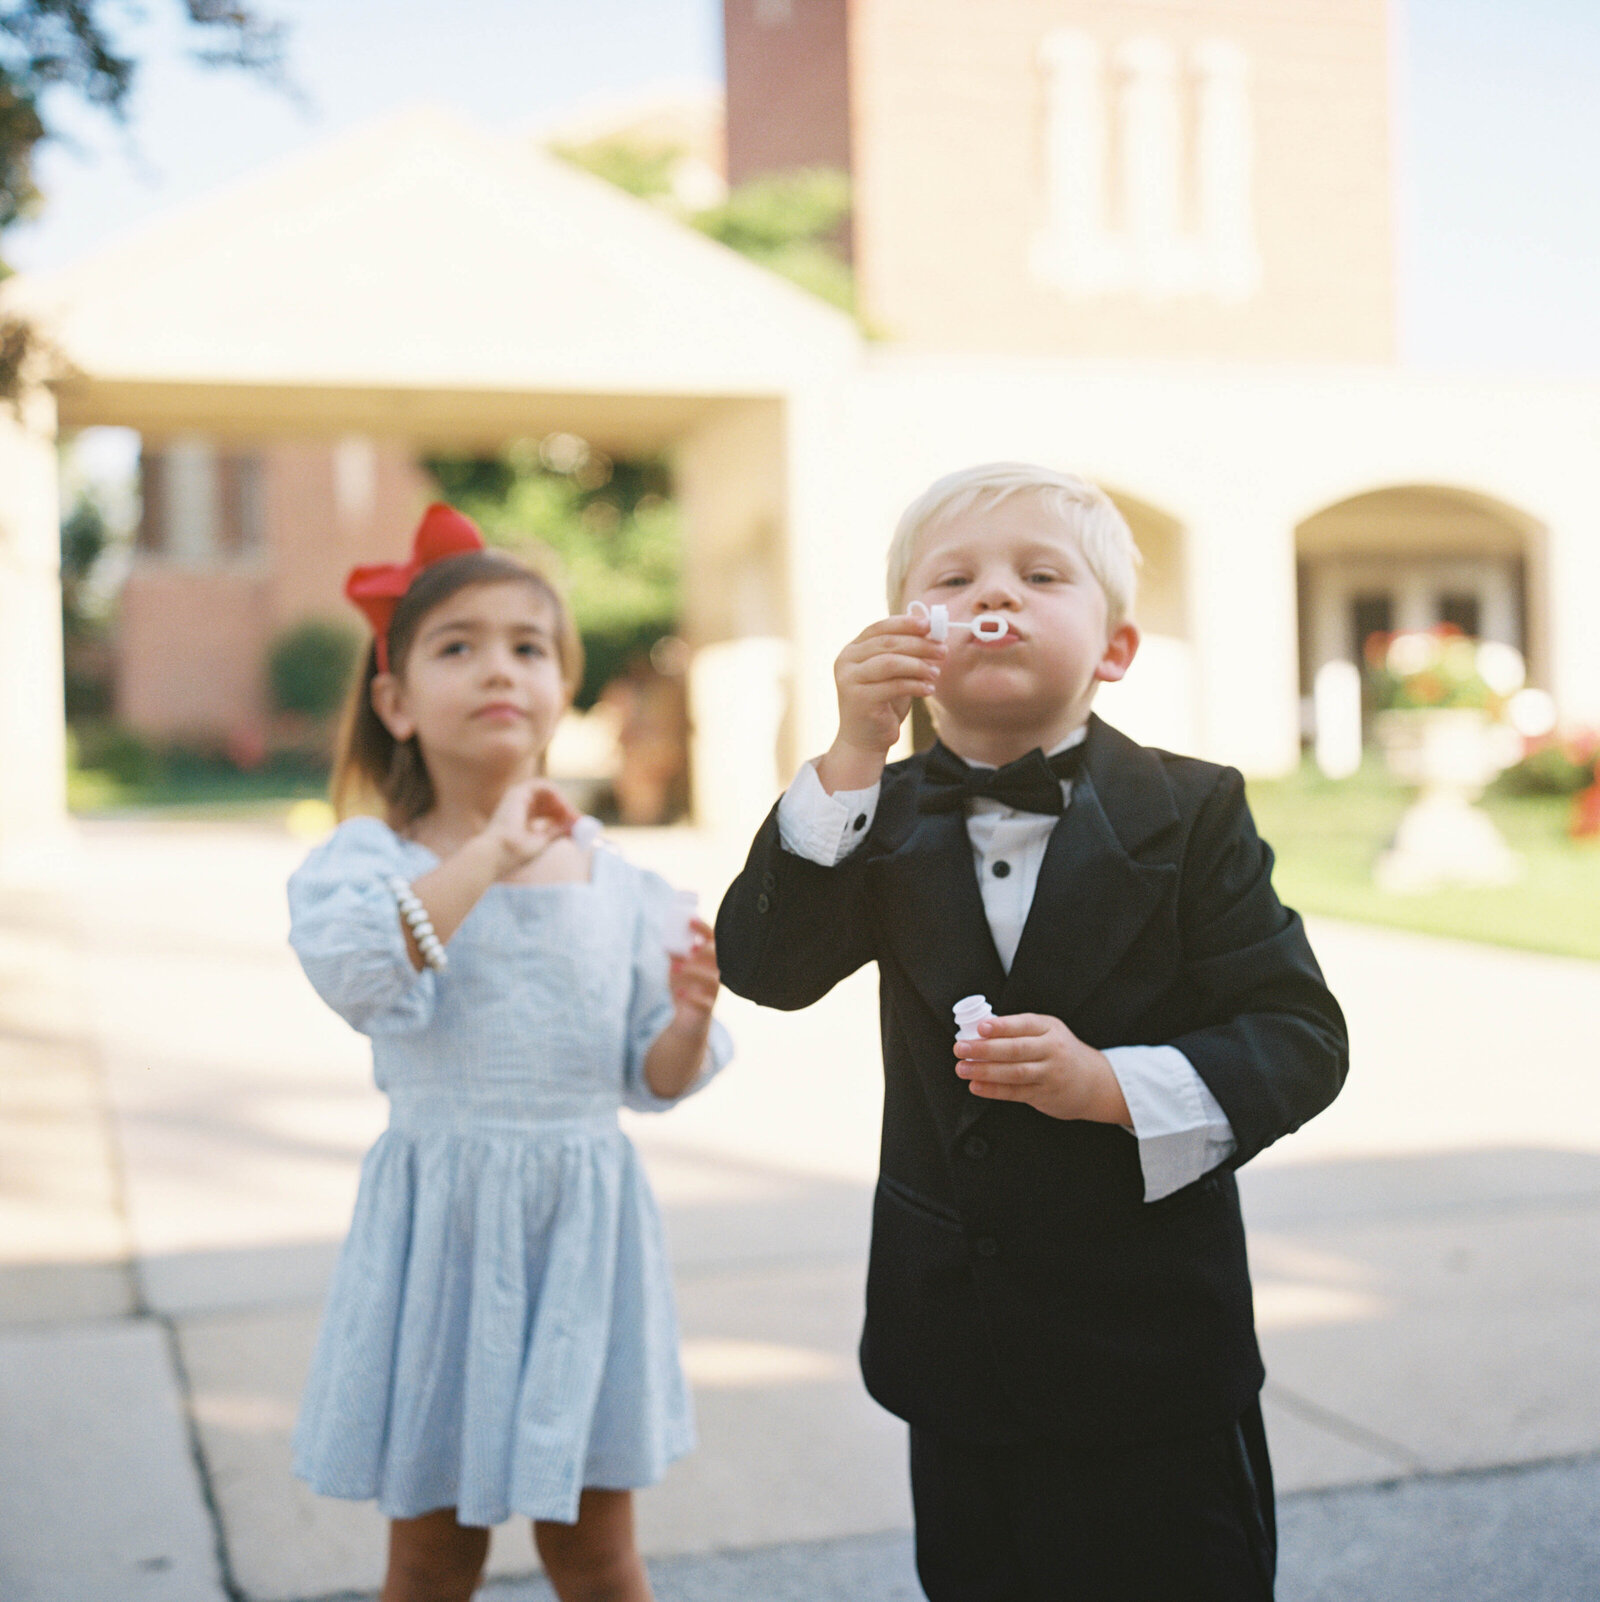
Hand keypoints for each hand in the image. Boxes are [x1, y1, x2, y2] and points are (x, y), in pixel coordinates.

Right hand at [484, 778, 580, 874]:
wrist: (497, 854)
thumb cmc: (516, 854)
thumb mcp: (543, 841)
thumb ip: (557, 831)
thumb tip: (574, 827)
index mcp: (521, 819)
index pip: (547, 812)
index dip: (564, 816)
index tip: (578, 824)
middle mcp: (518, 806)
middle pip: (549, 801)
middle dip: (566, 809)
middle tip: (579, 820)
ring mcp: (517, 797)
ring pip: (548, 793)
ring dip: (563, 803)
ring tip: (570, 817)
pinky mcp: (518, 792)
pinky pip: (544, 786)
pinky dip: (557, 795)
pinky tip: (563, 809)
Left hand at [668, 918, 720, 1026]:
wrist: (687, 1021)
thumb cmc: (684, 988)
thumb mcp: (677, 969)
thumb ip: (676, 955)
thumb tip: (669, 941)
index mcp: (709, 962)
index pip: (714, 941)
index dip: (704, 929)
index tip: (691, 920)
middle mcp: (716, 975)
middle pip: (719, 959)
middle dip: (705, 951)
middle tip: (691, 947)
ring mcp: (714, 993)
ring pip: (712, 980)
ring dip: (694, 972)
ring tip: (675, 968)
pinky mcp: (707, 1009)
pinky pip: (705, 1003)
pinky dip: (692, 997)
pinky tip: (679, 993)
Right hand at [816, 613, 945, 791]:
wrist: (865, 740)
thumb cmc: (882, 704)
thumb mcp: (894, 674)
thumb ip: (905, 654)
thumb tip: (933, 633)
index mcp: (853, 650)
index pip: (879, 628)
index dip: (905, 624)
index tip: (930, 625)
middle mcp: (846, 661)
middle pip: (888, 643)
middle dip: (919, 645)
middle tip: (943, 650)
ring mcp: (849, 680)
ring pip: (890, 662)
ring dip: (919, 665)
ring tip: (937, 672)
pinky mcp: (859, 698)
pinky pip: (894, 685)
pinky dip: (916, 685)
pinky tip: (929, 689)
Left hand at [953, 1012, 1130, 1123]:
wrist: (1094, 1082)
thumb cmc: (1062, 1052)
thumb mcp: (1048, 1032)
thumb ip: (1020, 1030)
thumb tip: (979, 1030)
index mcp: (1050, 1028)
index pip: (1024, 1024)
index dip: (1002, 1026)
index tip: (980, 1027)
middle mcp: (1052, 1050)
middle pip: (1016, 1049)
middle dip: (985, 1049)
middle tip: (961, 1049)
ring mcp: (1050, 1073)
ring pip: (1015, 1072)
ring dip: (985, 1071)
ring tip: (963, 1068)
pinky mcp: (1045, 1094)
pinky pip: (1016, 1092)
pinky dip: (994, 1090)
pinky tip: (976, 1086)